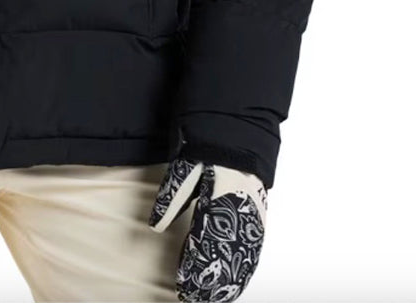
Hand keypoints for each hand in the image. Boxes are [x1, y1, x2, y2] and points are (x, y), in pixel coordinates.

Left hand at [148, 157, 267, 301]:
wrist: (240, 128)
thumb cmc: (210, 147)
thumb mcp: (186, 165)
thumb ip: (172, 196)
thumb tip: (155, 226)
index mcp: (221, 198)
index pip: (207, 243)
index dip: (194, 267)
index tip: (182, 285)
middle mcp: (241, 210)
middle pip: (226, 256)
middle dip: (209, 280)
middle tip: (191, 297)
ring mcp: (254, 215)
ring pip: (243, 257)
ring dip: (228, 281)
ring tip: (211, 298)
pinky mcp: (260, 216)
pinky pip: (255, 248)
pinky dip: (245, 269)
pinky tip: (237, 282)